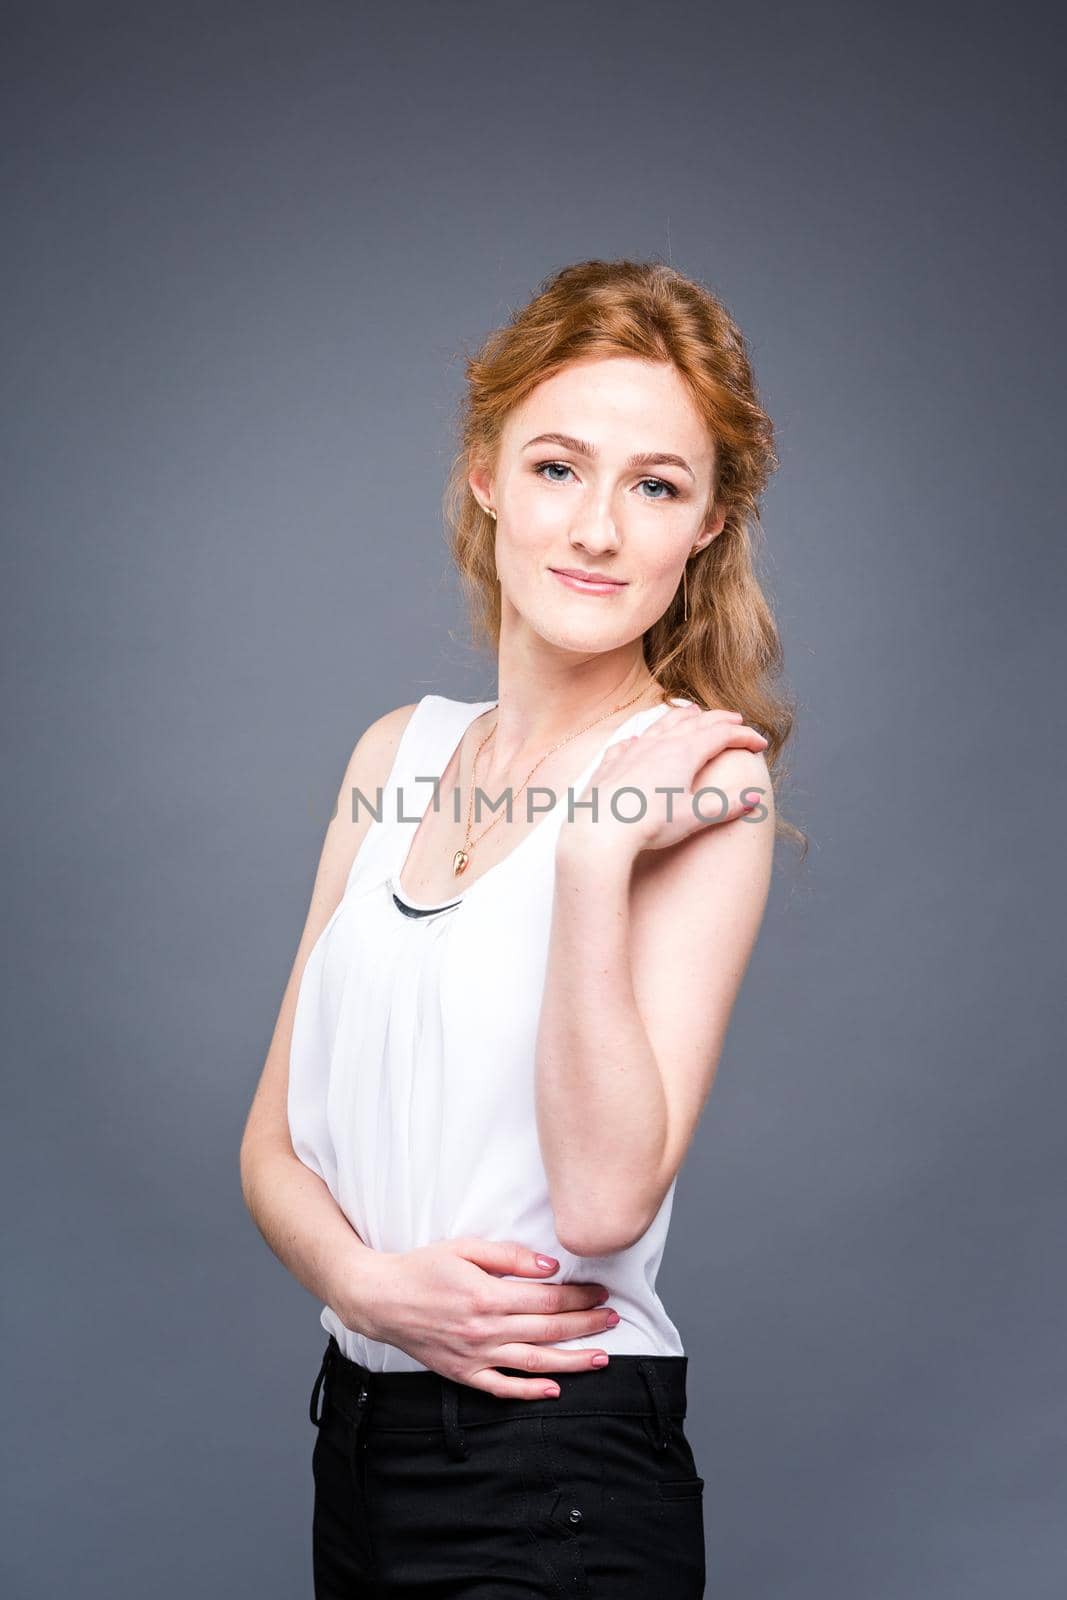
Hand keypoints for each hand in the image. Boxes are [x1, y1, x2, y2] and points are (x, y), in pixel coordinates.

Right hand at [357, 1237, 618, 1398]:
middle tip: (613, 1319)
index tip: (601, 1292)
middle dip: (586, 1325)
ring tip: (601, 1358)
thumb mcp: (465, 1248)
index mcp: (487, 1295)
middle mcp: (484, 1330)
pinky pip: (501, 1388)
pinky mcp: (462, 1373)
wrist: (381, 1299)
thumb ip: (510, 1256)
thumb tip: (550, 1267)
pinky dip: (529, 1392)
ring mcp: (474, 1356)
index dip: (579, 1296)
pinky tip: (554, 1389)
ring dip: (571, 1362)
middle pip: (548, 1331)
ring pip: (533, 1364)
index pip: (547, 1300)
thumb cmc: (423, 1268)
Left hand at [562, 702, 769, 860]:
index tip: (760, 744)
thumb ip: (726, 805)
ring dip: (682, 716)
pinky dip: (644, 736)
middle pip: (695, 722)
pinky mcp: (612, 764)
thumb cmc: (649, 824)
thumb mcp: (694, 817)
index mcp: (684, 753)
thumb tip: (755, 798)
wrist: (599, 830)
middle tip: (736, 720)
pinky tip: (640, 740)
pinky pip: (630, 742)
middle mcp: (658, 744)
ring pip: (662, 724)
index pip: (721, 734)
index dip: (744, 736)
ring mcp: (633, 751)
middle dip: (720, 719)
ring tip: (694, 713)